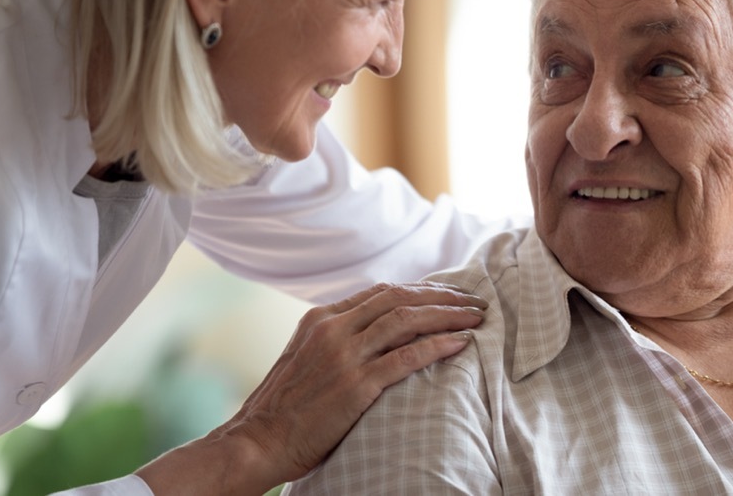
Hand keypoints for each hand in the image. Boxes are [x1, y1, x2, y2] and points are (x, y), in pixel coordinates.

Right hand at [136, 281, 487, 494]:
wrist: (255, 441)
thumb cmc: (282, 409)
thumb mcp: (304, 358)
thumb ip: (335, 341)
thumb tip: (373, 335)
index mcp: (320, 319)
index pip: (381, 292)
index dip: (419, 290)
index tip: (447, 294)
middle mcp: (333, 329)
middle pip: (400, 298)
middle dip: (441, 296)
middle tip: (473, 300)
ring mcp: (344, 355)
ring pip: (407, 320)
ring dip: (448, 315)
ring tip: (476, 317)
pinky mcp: (356, 384)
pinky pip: (407, 356)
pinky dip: (438, 345)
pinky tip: (460, 343)